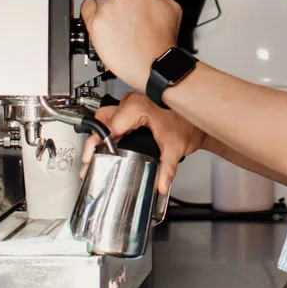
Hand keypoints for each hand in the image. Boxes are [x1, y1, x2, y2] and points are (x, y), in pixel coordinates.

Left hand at [78, 0, 182, 89]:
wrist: (153, 64)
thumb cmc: (162, 41)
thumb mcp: (172, 8)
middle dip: (120, 0)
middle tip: (127, 15)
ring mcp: (107, 8)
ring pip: (101, 0)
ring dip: (107, 9)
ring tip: (118, 25)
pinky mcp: (95, 23)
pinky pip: (87, 9)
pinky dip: (92, 13)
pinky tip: (101, 21)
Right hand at [83, 94, 206, 197]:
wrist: (198, 115)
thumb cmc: (188, 123)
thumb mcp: (175, 148)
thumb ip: (167, 169)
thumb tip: (160, 185)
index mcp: (138, 108)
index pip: (109, 126)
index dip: (96, 142)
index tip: (89, 156)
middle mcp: (132, 102)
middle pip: (103, 120)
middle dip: (95, 140)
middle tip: (92, 158)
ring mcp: (132, 102)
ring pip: (107, 117)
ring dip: (102, 135)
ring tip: (99, 154)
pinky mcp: (134, 107)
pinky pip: (115, 117)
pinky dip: (111, 131)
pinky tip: (111, 145)